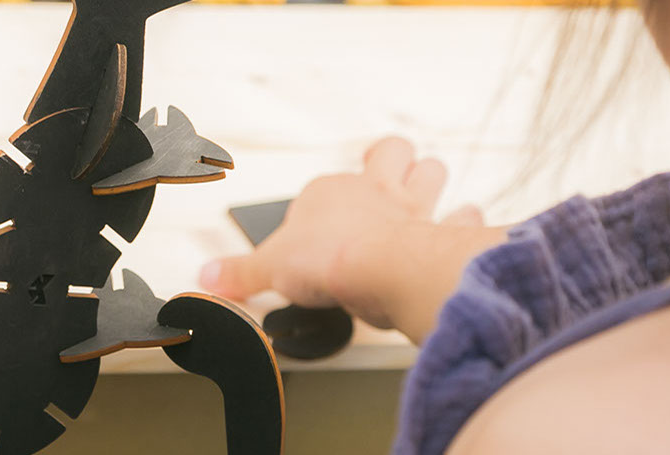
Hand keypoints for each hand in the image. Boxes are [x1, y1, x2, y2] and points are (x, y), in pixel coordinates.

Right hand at [199, 137, 480, 329]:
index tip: (314, 230)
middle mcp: (374, 192)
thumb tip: (207, 279)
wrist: (378, 273)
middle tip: (384, 173)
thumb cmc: (328, 259)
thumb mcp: (268, 269)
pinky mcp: (437, 235)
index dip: (324, 202)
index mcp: (330, 193)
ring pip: (431, 171)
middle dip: (390, 160)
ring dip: (428, 178)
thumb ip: (238, 274)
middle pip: (390, 153)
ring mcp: (411, 210)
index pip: (327, 185)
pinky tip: (459, 226)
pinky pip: (460, 218)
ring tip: (422, 190)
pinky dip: (462, 221)